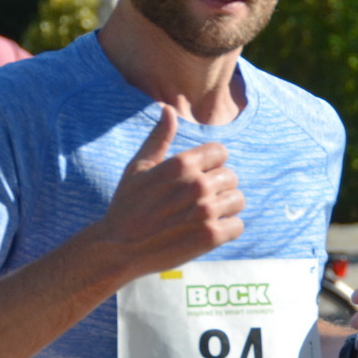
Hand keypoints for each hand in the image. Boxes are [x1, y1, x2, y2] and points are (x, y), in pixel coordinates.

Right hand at [91, 107, 243, 280]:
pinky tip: (208, 231)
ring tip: (205, 215)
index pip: (221, 152)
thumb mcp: (138, 167)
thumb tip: (168, 109)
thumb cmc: (126, 205)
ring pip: (238, 200)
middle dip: (218, 187)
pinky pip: (238, 226)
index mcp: (182, 164)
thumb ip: (159, 138)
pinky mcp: (210, 237)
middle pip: (231, 177)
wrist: (118, 248)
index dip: (212, 164)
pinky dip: (227, 229)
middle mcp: (197, 185)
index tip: (199, 176)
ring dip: (225, 208)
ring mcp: (205, 211)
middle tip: (197, 201)